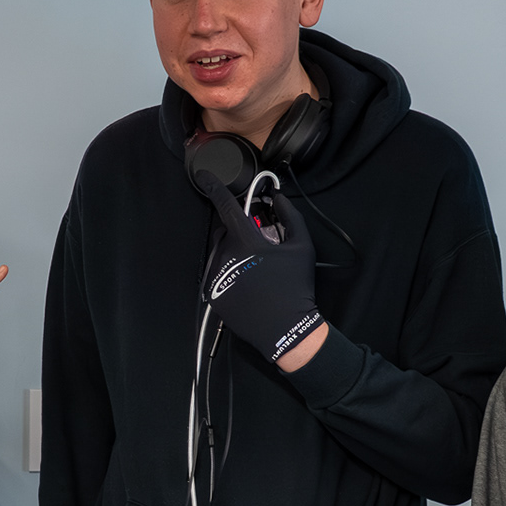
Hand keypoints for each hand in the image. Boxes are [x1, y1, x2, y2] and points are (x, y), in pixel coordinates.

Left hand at [195, 173, 321, 363]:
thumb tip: (278, 198)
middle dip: (238, 230)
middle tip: (259, 245)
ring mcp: (216, 277)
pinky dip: (229, 271)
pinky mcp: (213, 294)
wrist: (285, 329)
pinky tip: (247, 283)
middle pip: (224, 231)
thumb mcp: (302, 247)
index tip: (203, 176)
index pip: (226, 207)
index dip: (214, 188)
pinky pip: (217, 273)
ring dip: (233, 251)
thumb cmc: (295, 287)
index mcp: (246, 242)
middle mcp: (225, 257)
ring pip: (220, 251)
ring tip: (254, 268)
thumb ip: (290, 216)